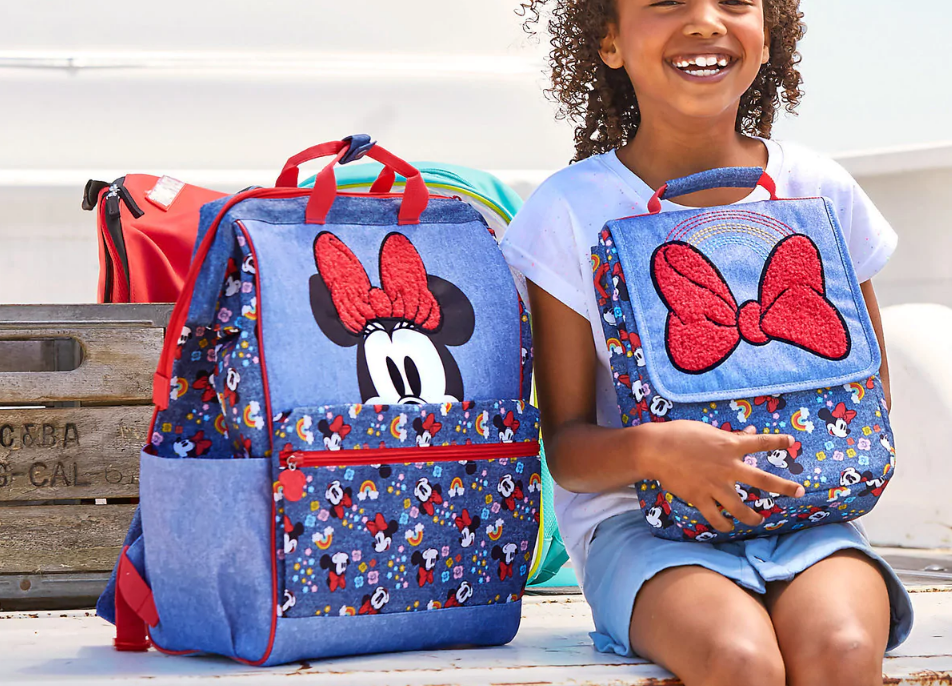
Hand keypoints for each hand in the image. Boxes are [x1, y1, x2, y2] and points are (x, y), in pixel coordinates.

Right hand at [638, 420, 805, 532]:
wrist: (654, 450)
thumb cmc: (679, 434)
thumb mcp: (707, 431)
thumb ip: (729, 436)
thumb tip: (748, 432)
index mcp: (729, 446)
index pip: (760, 442)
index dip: (778, 442)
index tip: (791, 442)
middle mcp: (728, 467)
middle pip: (762, 479)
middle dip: (783, 487)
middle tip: (799, 491)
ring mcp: (715, 485)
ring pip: (741, 507)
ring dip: (753, 516)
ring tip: (759, 520)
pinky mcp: (700, 498)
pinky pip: (715, 517)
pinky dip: (723, 525)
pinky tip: (728, 527)